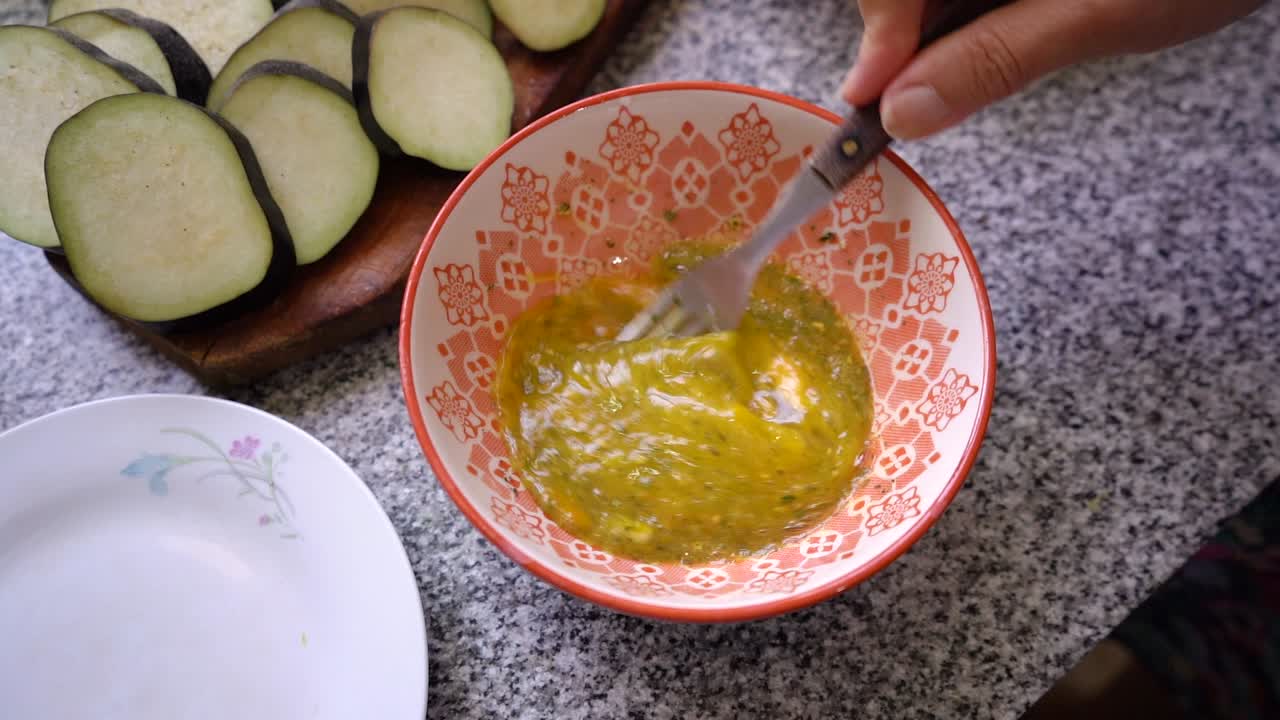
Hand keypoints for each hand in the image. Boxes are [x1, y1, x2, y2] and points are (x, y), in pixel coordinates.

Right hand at [841, 0, 1265, 139]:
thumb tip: (903, 110)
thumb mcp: (1096, 14)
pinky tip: (999, 30)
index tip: (874, 96)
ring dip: (934, 32)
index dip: (878, 32)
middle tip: (920, 92)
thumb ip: (993, 58)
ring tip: (981, 56)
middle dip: (903, 35)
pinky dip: (966, 17)